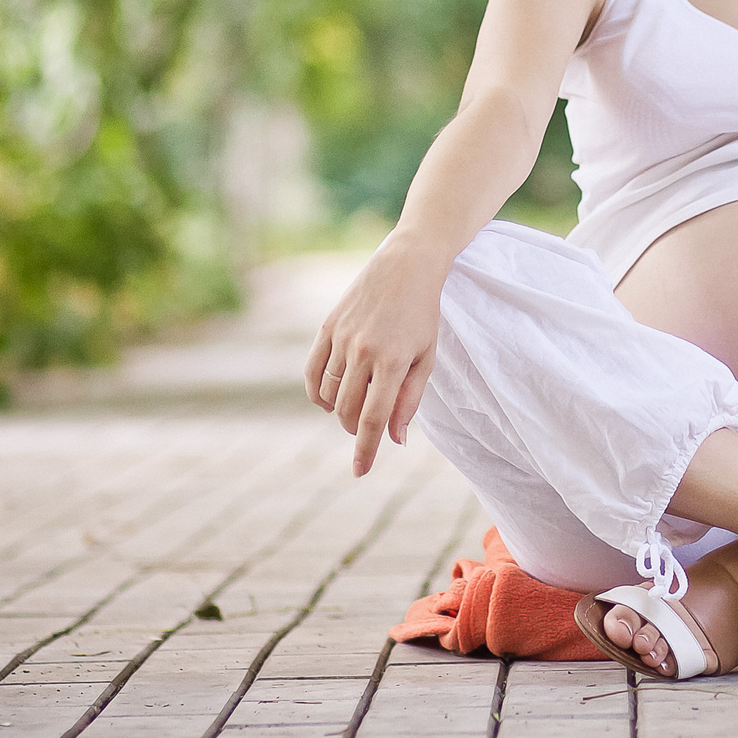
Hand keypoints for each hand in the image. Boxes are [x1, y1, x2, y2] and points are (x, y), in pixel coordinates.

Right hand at [305, 241, 446, 475]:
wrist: (406, 265)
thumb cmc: (423, 315)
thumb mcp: (426, 358)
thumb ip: (410, 400)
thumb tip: (395, 439)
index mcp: (394, 362)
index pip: (374, 419)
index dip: (366, 450)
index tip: (360, 471)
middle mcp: (364, 351)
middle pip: (348, 411)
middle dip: (355, 429)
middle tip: (367, 427)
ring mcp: (342, 338)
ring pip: (328, 394)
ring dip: (338, 411)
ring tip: (354, 406)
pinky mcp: (327, 326)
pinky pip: (312, 372)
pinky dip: (316, 392)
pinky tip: (328, 397)